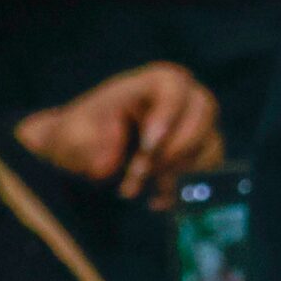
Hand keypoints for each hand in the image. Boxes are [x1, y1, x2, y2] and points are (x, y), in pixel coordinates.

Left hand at [16, 63, 222, 205]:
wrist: (85, 154)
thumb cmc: (79, 136)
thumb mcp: (72, 136)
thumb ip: (87, 145)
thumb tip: (109, 162)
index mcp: (150, 82)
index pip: (173, 87)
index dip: (167, 116)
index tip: (147, 147)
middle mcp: (182, 97)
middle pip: (203, 111)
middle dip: (175, 149)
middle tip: (142, 173)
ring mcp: (196, 123)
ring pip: (209, 142)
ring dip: (177, 171)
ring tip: (140, 188)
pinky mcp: (201, 150)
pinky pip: (209, 167)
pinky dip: (185, 186)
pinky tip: (155, 198)